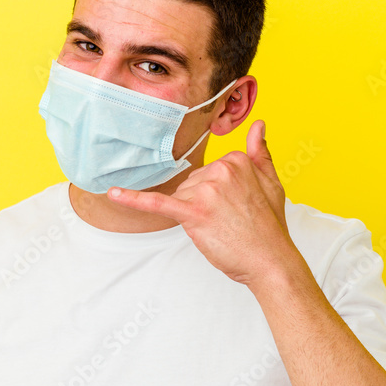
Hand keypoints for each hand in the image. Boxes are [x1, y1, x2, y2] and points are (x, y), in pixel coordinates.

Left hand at [108, 120, 301, 286]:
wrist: (271, 261)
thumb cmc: (269, 227)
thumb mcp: (272, 182)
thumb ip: (261, 151)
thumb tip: (259, 124)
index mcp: (236, 160)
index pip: (207, 172)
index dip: (215, 194)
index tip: (235, 208)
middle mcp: (220, 170)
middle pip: (190, 184)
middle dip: (202, 205)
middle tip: (229, 222)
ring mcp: (205, 191)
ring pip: (180, 198)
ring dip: (194, 216)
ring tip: (221, 228)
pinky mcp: (193, 213)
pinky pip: (157, 203)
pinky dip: (133, 199)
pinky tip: (113, 193)